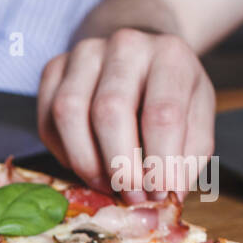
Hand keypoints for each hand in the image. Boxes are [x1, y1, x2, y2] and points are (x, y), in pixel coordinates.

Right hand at [37, 29, 214, 201]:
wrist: (140, 54)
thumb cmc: (170, 92)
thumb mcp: (196, 117)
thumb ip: (187, 157)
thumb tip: (167, 197)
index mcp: (170, 54)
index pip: (162, 113)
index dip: (159, 162)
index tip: (159, 194)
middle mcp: (125, 45)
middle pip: (109, 111)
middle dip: (118, 165)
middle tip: (130, 194)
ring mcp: (83, 53)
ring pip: (68, 113)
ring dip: (85, 161)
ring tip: (106, 184)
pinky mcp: (53, 69)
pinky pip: (47, 120)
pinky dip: (63, 153)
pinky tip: (86, 164)